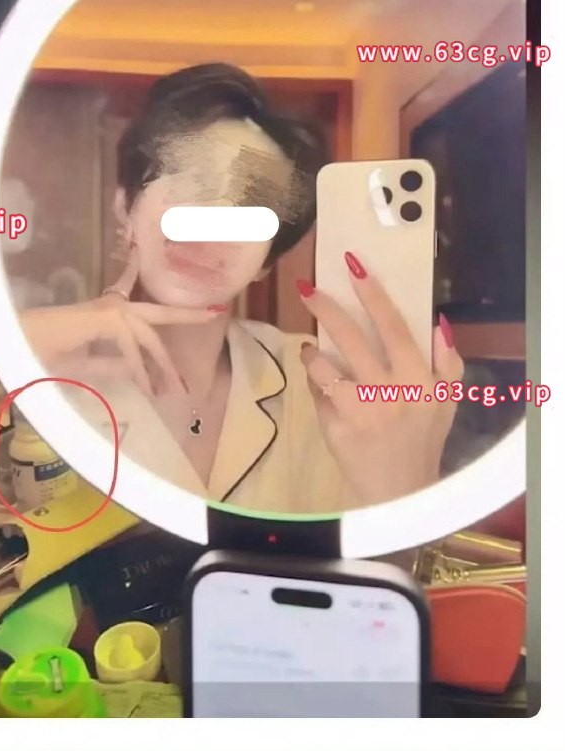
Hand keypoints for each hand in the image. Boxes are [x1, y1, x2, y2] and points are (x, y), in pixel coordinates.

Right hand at [20, 250, 219, 397]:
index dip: (153, 289)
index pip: (135, 297)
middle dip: (187, 313)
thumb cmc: (44, 352)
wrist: (18, 346)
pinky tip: (148, 388)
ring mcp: (109, 311)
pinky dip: (140, 370)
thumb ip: (113, 364)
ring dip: (163, 365)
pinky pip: (130, 347)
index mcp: (106, 312)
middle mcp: (112, 306)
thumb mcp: (88, 364)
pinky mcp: (104, 320)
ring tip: (179, 387)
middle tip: (215, 312)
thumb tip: (139, 373)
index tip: (169, 275)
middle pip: (158, 311)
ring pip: (148, 336)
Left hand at [297, 254, 462, 507]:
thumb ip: (447, 361)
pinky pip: (317, 390)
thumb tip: (437, 321)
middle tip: (307, 288)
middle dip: (326, 308)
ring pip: (325, 363)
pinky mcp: (336, 426)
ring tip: (311, 346)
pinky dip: (313, 378)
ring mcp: (360, 409)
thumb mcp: (448, 400)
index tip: (353, 266)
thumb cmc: (423, 438)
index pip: (393, 325)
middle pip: (351, 336)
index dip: (372, 293)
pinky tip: (317, 377)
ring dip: (313, 348)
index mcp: (420, 377)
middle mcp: (390, 390)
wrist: (401, 490)